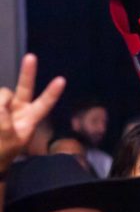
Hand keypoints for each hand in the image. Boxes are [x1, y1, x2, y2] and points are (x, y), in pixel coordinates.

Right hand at [0, 55, 64, 173]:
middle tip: (31, 57)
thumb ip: (5, 123)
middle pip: (24, 87)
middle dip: (28, 72)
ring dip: (0, 104)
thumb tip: (0, 106)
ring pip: (3, 93)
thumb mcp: (8, 142)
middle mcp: (18, 108)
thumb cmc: (1, 154)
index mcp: (30, 118)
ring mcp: (3, 106)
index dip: (52, 93)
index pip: (44, 104)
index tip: (62, 80)